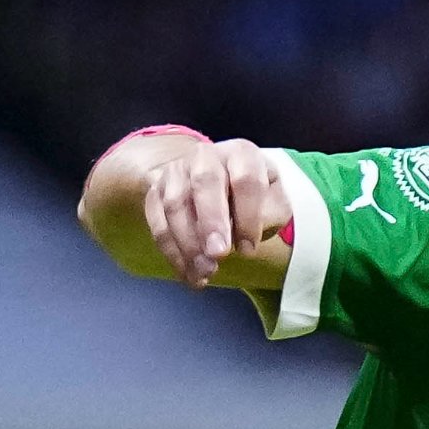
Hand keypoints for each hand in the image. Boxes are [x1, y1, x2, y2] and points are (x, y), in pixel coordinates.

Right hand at [137, 134, 298, 290]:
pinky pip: (157, 221)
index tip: (249, 249)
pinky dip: (171, 251)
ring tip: (204, 272)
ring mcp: (177, 172)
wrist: (216, 182)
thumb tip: (247, 237)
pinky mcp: (156, 191)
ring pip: (175, 204)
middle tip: (218, 254)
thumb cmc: (250, 197)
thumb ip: (270, 213)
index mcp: (241, 154)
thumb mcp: (272, 200)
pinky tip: (188, 274)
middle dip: (211, 221)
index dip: (248, 215)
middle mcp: (206, 156)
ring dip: (189, 243)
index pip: (246, 179)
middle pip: (205, 182)